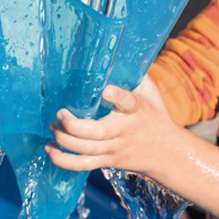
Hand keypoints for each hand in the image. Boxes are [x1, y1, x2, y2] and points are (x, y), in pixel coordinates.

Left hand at [46, 77, 180, 174]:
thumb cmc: (155, 116)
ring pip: (86, 150)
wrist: (168, 152)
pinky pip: (83, 166)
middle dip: (73, 125)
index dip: (118, 97)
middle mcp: (124, 131)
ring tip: (53, 127)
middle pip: (97, 133)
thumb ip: (134, 76)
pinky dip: (63, 160)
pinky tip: (50, 149)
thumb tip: (117, 53)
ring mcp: (115, 149)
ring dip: (64, 139)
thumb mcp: (150, 93)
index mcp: (137, 111)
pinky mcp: (108, 162)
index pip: (129, 103)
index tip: (106, 90)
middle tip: (60, 113)